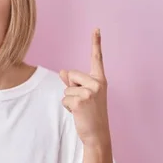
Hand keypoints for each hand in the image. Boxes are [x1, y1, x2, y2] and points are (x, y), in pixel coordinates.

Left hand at [60, 28, 110, 147]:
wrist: (97, 134)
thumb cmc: (90, 114)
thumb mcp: (84, 95)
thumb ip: (74, 82)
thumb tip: (62, 71)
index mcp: (100, 80)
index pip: (97, 58)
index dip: (96, 43)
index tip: (96, 28)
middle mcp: (97, 83)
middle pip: (71, 74)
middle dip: (71, 88)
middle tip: (83, 103)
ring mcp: (90, 92)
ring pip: (66, 88)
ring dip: (69, 100)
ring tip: (81, 109)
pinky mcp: (80, 101)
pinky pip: (64, 98)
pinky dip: (67, 107)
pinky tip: (78, 113)